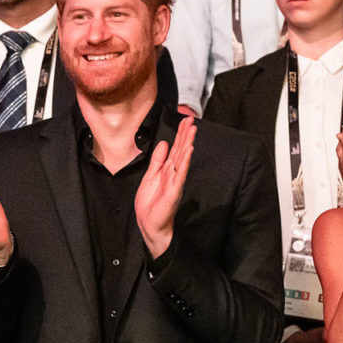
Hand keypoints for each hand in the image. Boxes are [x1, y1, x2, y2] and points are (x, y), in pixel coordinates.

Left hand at [133, 115, 196, 257]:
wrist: (149, 223)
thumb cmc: (151, 203)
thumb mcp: (151, 175)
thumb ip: (158, 160)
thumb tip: (164, 143)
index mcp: (168, 170)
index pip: (176, 148)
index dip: (180, 134)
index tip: (185, 120)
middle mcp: (174, 173)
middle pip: (181, 150)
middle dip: (186, 134)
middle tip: (191, 119)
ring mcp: (175, 181)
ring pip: (182, 159)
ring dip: (187, 144)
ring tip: (192, 130)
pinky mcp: (174, 190)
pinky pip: (180, 173)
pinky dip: (184, 161)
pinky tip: (188, 150)